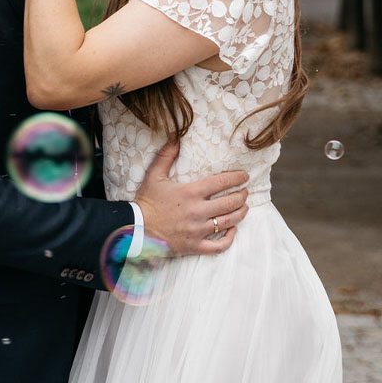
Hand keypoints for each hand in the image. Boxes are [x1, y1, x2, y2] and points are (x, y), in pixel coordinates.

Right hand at [133, 143, 248, 255]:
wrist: (136, 228)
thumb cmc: (146, 201)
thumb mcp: (154, 175)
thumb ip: (167, 155)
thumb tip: (176, 136)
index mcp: (191, 192)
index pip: (222, 182)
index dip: (237, 178)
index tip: (244, 176)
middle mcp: (198, 211)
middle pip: (230, 203)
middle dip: (242, 195)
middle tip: (245, 191)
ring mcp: (198, 230)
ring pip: (228, 222)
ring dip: (240, 213)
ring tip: (244, 207)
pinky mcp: (195, 246)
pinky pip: (219, 246)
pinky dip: (230, 238)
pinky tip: (233, 230)